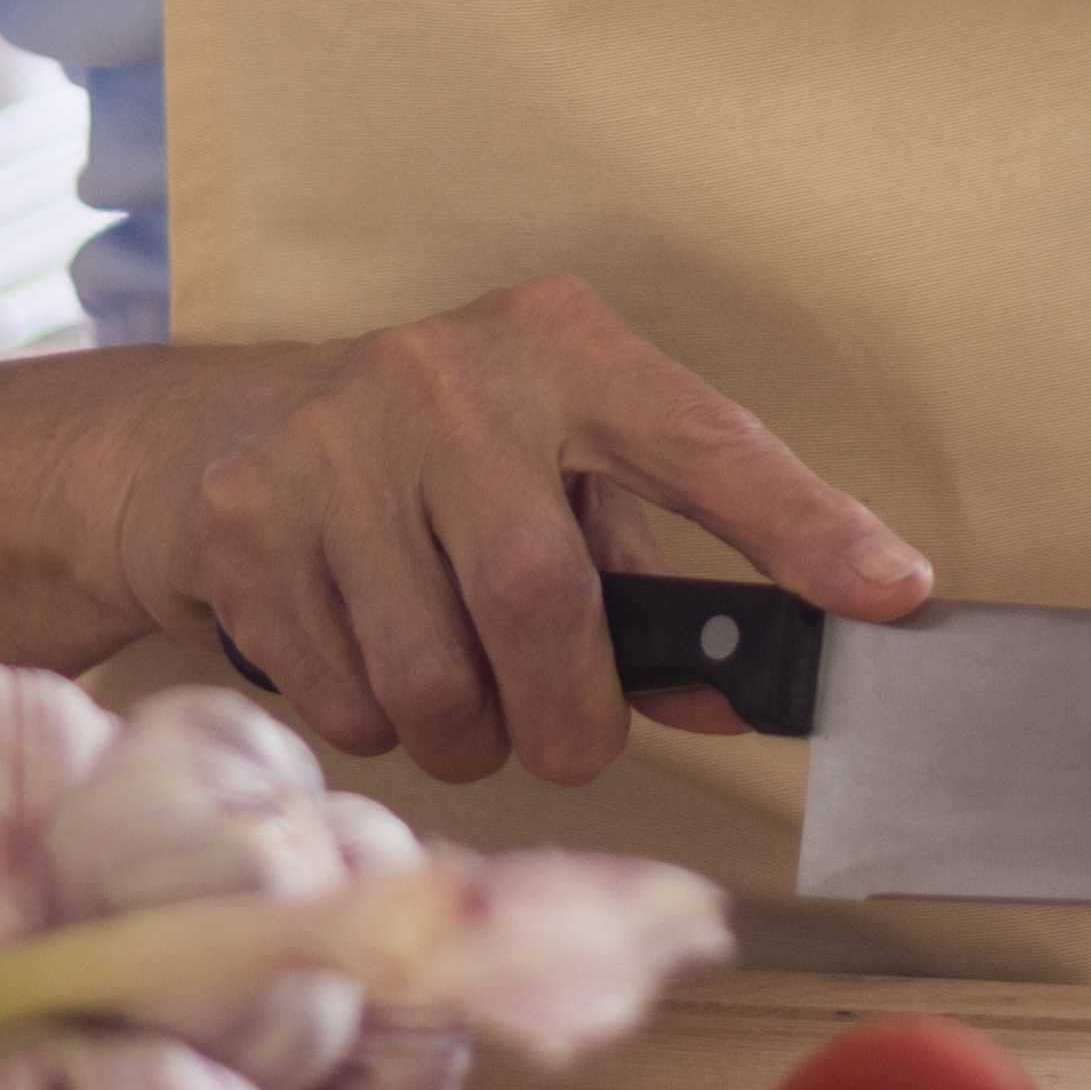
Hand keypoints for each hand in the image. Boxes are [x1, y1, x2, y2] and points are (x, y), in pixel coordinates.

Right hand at [121, 273, 930, 790]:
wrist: (201, 439)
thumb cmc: (422, 474)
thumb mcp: (547, 489)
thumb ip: (644, 592)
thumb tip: (732, 698)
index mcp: (563, 350)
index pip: (705, 440)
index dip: (802, 525)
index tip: (889, 596)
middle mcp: (452, 375)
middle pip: (542, 598)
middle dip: (566, 716)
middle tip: (568, 740)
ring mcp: (335, 439)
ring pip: (435, 676)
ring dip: (464, 731)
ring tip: (451, 688)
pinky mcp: (242, 518)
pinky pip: (344, 697)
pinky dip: (369, 720)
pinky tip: (355, 651)